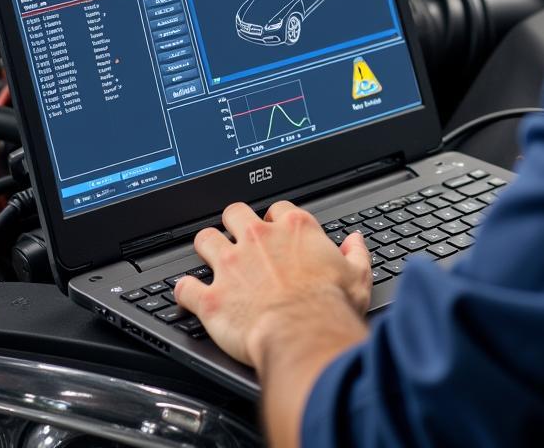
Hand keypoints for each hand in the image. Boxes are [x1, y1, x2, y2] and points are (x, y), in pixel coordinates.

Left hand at [175, 200, 371, 368]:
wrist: (302, 336)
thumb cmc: (330, 308)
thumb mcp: (358, 275)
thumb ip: (355, 253)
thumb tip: (355, 242)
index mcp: (294, 229)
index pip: (277, 208)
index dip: (274, 219)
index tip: (275, 229)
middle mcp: (258, 239)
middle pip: (235, 212)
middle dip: (234, 222)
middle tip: (237, 236)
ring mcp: (231, 266)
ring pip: (204, 239)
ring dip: (205, 247)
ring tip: (208, 256)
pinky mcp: (212, 297)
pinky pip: (185, 287)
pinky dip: (185, 291)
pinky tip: (187, 293)